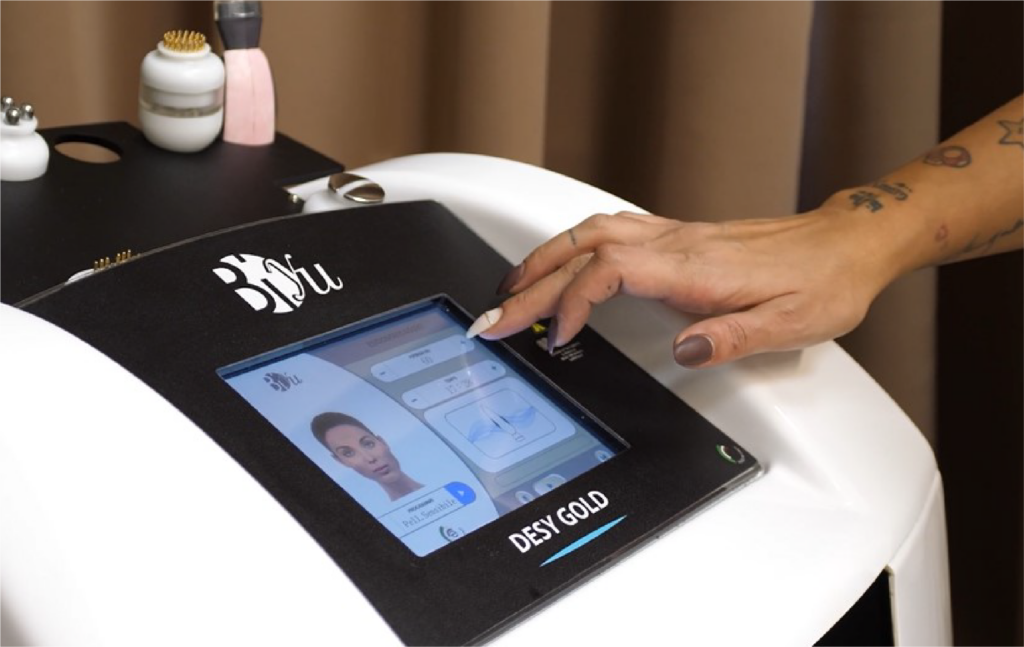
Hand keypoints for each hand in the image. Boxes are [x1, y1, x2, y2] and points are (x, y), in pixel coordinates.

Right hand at [467, 206, 900, 367]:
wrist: (845, 245)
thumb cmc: (822, 283)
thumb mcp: (791, 324)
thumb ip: (733, 338)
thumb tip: (682, 350)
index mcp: (694, 267)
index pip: (609, 270)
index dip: (572, 300)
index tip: (557, 337)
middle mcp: (675, 244)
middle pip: (582, 249)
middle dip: (529, 283)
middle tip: (492, 316)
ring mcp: (672, 236)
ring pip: (588, 232)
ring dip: (542, 259)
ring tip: (510, 289)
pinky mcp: (676, 237)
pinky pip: (607, 231)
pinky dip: (569, 248)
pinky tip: (559, 263)